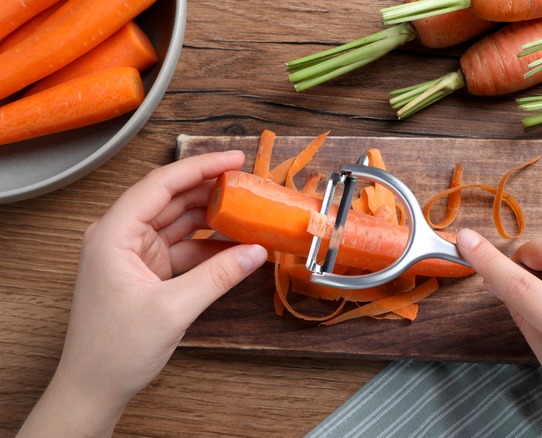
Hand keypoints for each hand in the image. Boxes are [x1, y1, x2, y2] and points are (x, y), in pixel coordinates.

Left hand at [18, 151, 267, 437]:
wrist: (94, 387)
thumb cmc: (115, 349)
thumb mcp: (173, 309)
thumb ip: (218, 276)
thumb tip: (256, 251)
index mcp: (113, 234)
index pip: (160, 185)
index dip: (200, 168)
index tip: (234, 160)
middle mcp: (121, 236)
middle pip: (171, 199)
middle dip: (210, 191)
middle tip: (248, 186)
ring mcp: (134, 253)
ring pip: (180, 223)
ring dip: (213, 219)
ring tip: (248, 212)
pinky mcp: (148, 271)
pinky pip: (183, 248)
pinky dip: (209, 247)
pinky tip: (235, 246)